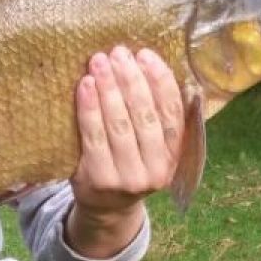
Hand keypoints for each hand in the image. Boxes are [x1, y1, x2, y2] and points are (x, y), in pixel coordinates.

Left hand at [65, 46, 185, 256]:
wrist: (105, 208)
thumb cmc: (129, 164)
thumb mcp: (152, 148)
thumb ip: (157, 118)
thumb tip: (152, 66)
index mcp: (175, 157)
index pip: (172, 113)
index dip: (160, 81)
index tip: (147, 55)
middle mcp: (156, 170)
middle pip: (145, 116)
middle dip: (131, 79)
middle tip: (119, 52)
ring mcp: (127, 177)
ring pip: (120, 125)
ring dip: (110, 88)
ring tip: (100, 62)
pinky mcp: (99, 178)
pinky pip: (93, 136)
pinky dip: (89, 108)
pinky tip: (86, 85)